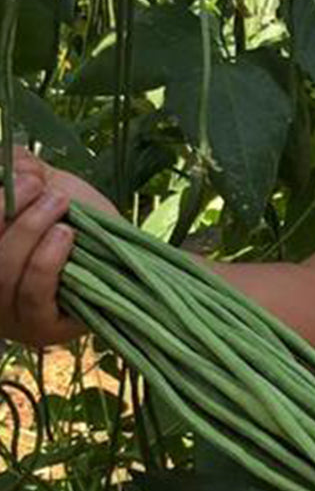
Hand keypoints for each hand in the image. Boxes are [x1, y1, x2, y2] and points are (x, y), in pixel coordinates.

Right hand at [0, 147, 114, 346]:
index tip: (25, 176)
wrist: (126, 262)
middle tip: (44, 188)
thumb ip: (25, 171)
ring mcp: (11, 314)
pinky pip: (32, 296)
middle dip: (12, 211)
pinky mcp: (41, 329)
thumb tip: (15, 160)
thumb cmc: (82, 226)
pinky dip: (45, 262)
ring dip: (29, 230)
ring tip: (60, 204)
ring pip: (2, 273)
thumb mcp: (48, 192)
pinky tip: (66, 235)